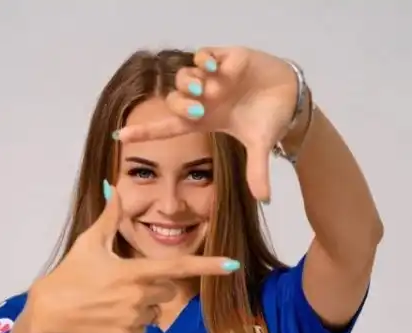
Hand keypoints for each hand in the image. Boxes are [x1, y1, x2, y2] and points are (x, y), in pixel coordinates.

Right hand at [29, 184, 238, 332]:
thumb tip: (113, 186)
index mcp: (134, 272)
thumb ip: (110, 217)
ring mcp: (133, 320)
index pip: (178, 268)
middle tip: (123, 284)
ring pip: (155, 312)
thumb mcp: (90, 243)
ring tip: (112, 302)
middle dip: (153, 287)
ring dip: (142, 307)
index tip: (233, 265)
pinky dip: (130, 325)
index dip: (208, 266)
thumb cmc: (71, 273)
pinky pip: (142, 330)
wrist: (50, 312)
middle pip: (168, 291)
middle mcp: (138, 297)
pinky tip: (108, 318)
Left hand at [115, 47, 298, 201]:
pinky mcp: (225, 58)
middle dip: (181, 103)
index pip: (168, 127)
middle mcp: (203, 99)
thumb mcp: (261, 146)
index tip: (120, 137)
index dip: (145, 132)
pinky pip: (203, 55)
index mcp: (204, 120)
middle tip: (200, 107)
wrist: (291, 95)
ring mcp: (212, 78)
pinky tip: (215, 66)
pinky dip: (204, 59)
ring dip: (191, 82)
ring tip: (209, 89)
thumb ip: (257, 170)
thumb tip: (265, 199)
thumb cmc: (269, 119)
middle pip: (174, 100)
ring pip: (184, 76)